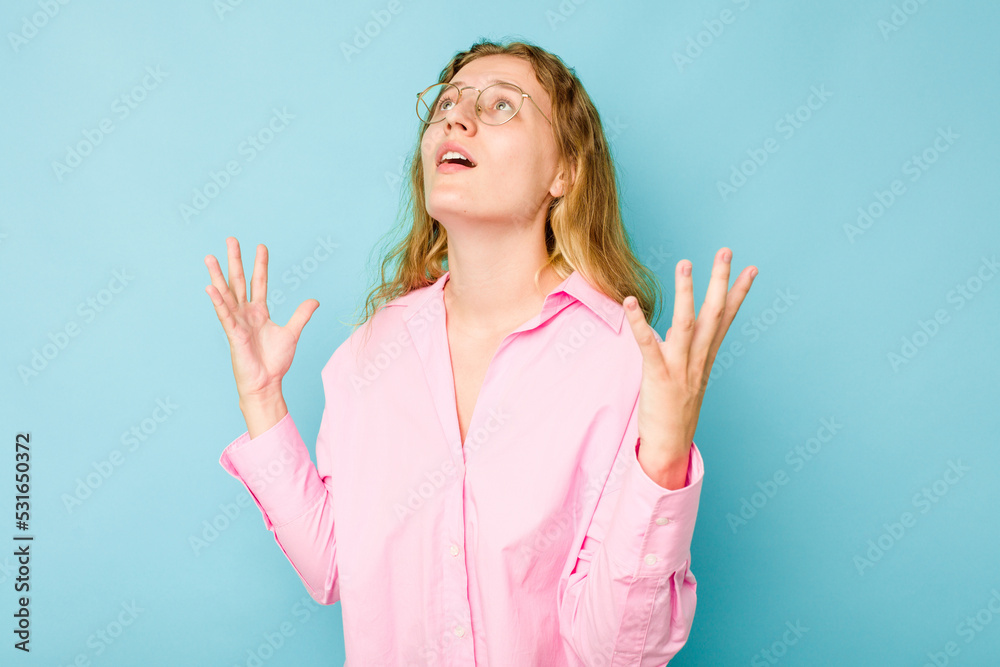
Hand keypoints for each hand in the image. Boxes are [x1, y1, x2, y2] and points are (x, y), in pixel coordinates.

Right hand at [204, 237, 319, 401]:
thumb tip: (315, 301)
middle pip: (239, 282)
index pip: (259, 283)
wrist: (267, 382)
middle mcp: (245, 313)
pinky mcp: (233, 334)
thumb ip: (301, 315)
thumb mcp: (292, 333)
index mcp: (259, 312)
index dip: (260, 265)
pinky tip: (210, 287)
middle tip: (231, 239)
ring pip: (226, 294)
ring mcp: (237, 322)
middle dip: (235, 261)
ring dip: (218, 276)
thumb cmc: (275, 361)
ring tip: (210, 257)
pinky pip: (224, 315)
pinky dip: (218, 302)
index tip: (261, 246)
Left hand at [623, 248, 756, 485]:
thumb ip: (689, 350)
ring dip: (686, 292)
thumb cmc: (675, 410)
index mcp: (706, 357)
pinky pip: (649, 345)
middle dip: (720, 281)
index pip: (726, 319)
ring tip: (686, 263)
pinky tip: (630, 302)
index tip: (752, 268)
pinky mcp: (659, 376)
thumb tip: (682, 327)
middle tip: (725, 251)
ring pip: (686, 323)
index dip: (739, 292)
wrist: (669, 446)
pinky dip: (639, 323)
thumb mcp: (689, 376)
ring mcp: (680, 367)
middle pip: (713, 313)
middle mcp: (698, 359)